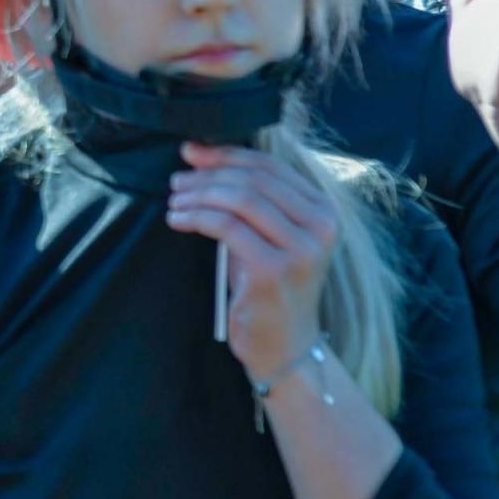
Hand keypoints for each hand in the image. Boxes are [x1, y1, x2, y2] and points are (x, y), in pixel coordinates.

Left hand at [166, 143, 332, 380]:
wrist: (285, 346)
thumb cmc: (270, 287)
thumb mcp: (271, 236)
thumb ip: (253, 200)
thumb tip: (203, 157)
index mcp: (323, 210)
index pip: (269, 166)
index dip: (226, 154)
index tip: (191, 152)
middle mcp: (321, 225)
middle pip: (253, 179)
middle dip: (208, 174)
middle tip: (177, 180)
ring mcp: (301, 248)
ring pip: (239, 199)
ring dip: (199, 194)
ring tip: (174, 200)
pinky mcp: (274, 270)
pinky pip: (226, 227)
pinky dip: (196, 217)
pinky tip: (177, 220)